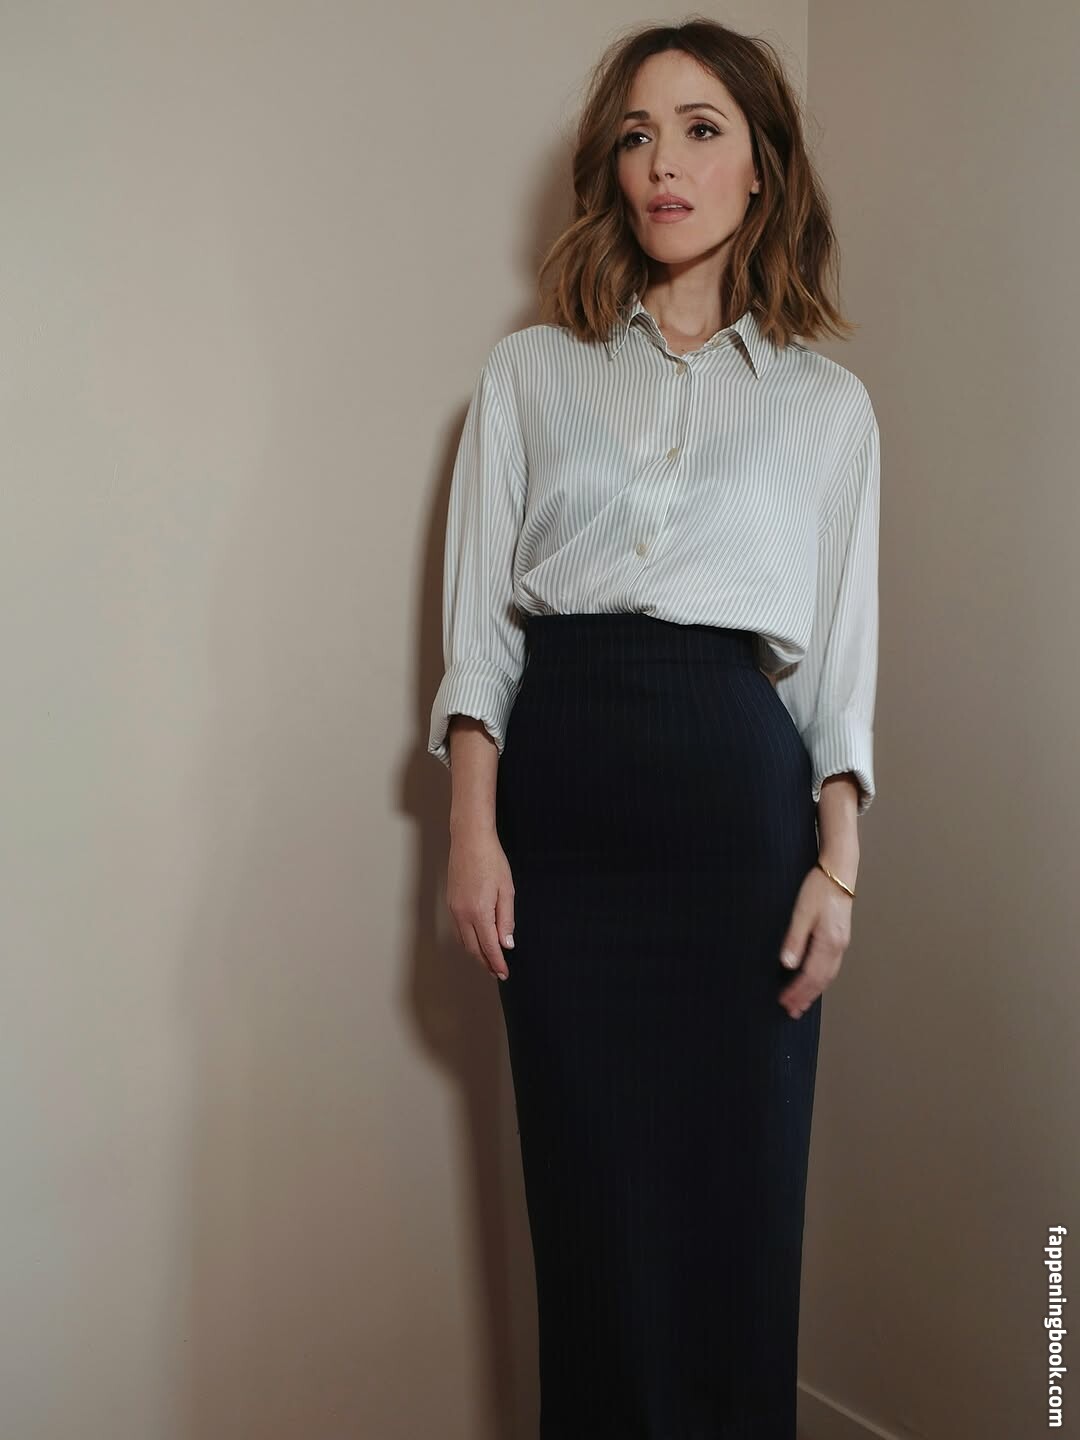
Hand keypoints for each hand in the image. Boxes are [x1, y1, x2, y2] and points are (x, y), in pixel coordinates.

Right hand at [446, 827, 514, 979]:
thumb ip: (506, 920)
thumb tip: (506, 943)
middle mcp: (463, 914)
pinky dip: (468, 940)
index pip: (489, 947)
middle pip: (474, 949)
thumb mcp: (507, 890)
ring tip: (489, 960)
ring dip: (476, 953)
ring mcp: (454, 909)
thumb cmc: (492, 861)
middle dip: (485, 963)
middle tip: (497, 971)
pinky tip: (477, 940)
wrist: (470, 840)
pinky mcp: (450, 902)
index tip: (504, 973)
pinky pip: (458, 929)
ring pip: (464, 941)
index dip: (497, 963)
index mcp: (479, 912)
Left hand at [776, 863, 853, 1017]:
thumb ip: (795, 939)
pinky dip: (821, 980)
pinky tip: (815, 983)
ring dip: (814, 992)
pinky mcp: (840, 938)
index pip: (810, 975)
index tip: (783, 1001)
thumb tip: (787, 964)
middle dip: (805, 997)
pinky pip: (831, 967)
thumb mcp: (802, 912)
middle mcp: (838, 947)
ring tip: (802, 1004)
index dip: (796, 991)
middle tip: (791, 1011)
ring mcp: (841, 943)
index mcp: (828, 942)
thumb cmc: (819, 888)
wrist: (839, 872)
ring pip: (828, 975)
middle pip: (821, 980)